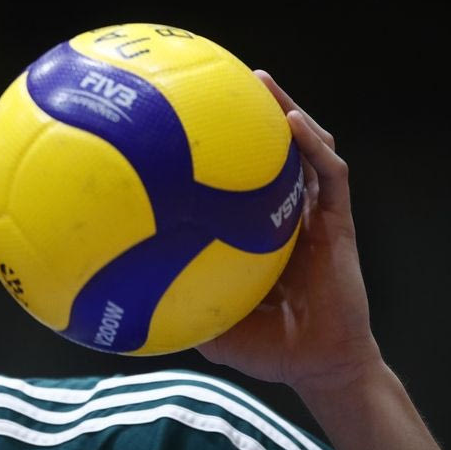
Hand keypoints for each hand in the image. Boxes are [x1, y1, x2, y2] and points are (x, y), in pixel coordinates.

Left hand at [197, 70, 382, 396]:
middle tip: (218, 85)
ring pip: (304, 152)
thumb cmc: (264, 349)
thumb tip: (112, 308)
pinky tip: (292, 126)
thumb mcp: (204, 326)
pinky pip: (330, 177)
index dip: (214, 155)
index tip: (179, 129)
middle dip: (247, 117)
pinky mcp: (338, 224)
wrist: (316, 366)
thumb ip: (169, 311)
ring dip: (286, 114)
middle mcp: (281, 218)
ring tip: (261, 83)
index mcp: (252, 235)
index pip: (233, 184)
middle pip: (267, 155)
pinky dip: (314, 148)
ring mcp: (311, 217)